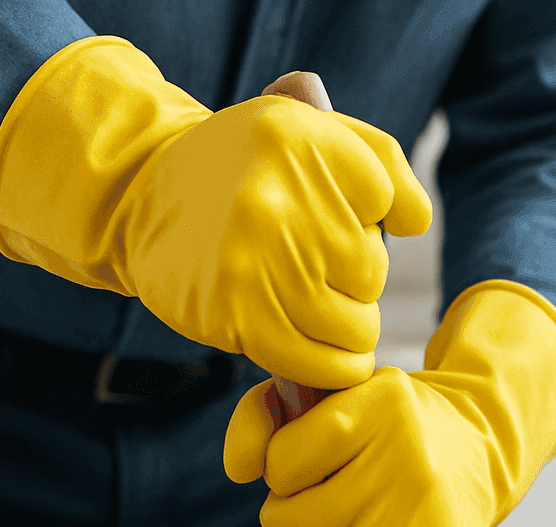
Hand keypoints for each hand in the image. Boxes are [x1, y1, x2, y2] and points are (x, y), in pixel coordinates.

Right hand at [0, 37, 431, 389]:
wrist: (142, 199)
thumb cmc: (243, 167)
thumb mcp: (305, 132)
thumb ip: (380, 163)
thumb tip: (414, 224)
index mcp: (299, 139)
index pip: (391, 204)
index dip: (373, 219)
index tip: (338, 216)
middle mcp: (275, 196)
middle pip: (373, 267)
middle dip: (355, 275)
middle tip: (313, 264)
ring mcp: (257, 260)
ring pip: (356, 321)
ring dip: (348, 324)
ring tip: (315, 304)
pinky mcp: (240, 317)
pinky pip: (324, 364)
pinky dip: (337, 366)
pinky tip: (327, 350)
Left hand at [225, 281, 555, 526]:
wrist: (481, 452)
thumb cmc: (386, 430)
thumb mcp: (330, 397)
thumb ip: (263, 416)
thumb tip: (238, 470)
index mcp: (381, 408)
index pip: (284, 462)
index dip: (279, 474)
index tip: (301, 471)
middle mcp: (411, 463)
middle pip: (294, 523)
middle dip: (282, 526)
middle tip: (302, 518)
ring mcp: (427, 523)